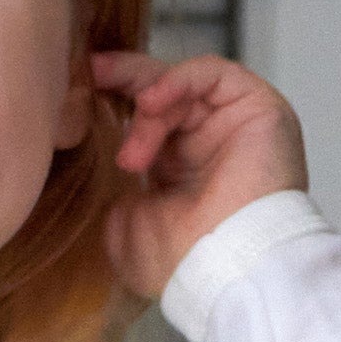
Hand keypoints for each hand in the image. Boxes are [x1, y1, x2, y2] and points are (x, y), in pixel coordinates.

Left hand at [94, 50, 308, 299]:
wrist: (226, 268)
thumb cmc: (183, 262)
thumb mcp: (128, 230)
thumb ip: (116, 199)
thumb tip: (108, 182)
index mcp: (180, 169)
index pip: (147, 119)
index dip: (115, 99)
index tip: (81, 89)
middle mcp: (208, 142)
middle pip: (163, 92)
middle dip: (125, 81)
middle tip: (93, 73)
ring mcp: (234, 123)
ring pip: (183, 86)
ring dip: (149, 103)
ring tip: (134, 147)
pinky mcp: (259, 108)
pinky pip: (214, 73)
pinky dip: (178, 79)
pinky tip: (151, 101)